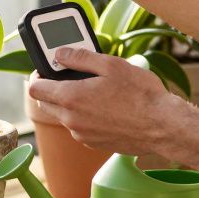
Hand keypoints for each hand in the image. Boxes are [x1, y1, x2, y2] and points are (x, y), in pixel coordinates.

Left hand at [27, 47, 189, 156]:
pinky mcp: (94, 144)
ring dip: (69, 103)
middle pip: (45, 103)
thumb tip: (60, 53)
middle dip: (52, 89)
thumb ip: (80, 57)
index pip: (35, 88)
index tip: (48, 68)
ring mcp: (82, 135)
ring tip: (94, 91)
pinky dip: (84, 117)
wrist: (163, 127)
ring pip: (63, 116)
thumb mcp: (111, 65)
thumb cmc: (140, 94)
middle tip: (71, 77)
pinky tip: (105, 107)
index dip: (38, 75)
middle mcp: (71, 120)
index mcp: (70, 98)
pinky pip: (79, 127)